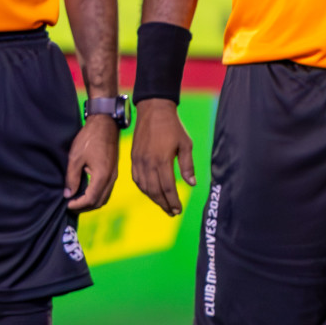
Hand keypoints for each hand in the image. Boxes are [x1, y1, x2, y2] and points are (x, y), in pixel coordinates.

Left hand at [65, 116, 118, 211]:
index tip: (66, 204)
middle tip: (70, 204)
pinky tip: (86, 190)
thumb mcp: (75, 158)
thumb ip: (72, 178)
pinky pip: (106, 189)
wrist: (105, 125)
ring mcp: (114, 175)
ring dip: (91, 201)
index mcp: (102, 176)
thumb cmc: (89, 139)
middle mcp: (111, 178)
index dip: (78, 205)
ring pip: (104, 197)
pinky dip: (96, 194)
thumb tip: (68, 194)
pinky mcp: (114, 171)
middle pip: (99, 201)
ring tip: (77, 199)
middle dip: (84, 206)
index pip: (91, 199)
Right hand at [132, 99, 195, 215]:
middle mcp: (148, 164)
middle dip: (164, 204)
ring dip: (154, 199)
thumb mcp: (186, 144)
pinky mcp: (133, 159)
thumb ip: (187, 165)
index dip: (173, 200)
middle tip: (172, 212)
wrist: (153, 112)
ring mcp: (138, 162)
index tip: (179, 209)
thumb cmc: (173, 127)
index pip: (168, 187)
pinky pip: (137, 179)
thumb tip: (191, 184)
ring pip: (145, 187)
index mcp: (162, 161)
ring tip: (164, 206)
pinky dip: (144, 189)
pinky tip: (151, 193)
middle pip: (155, 191)